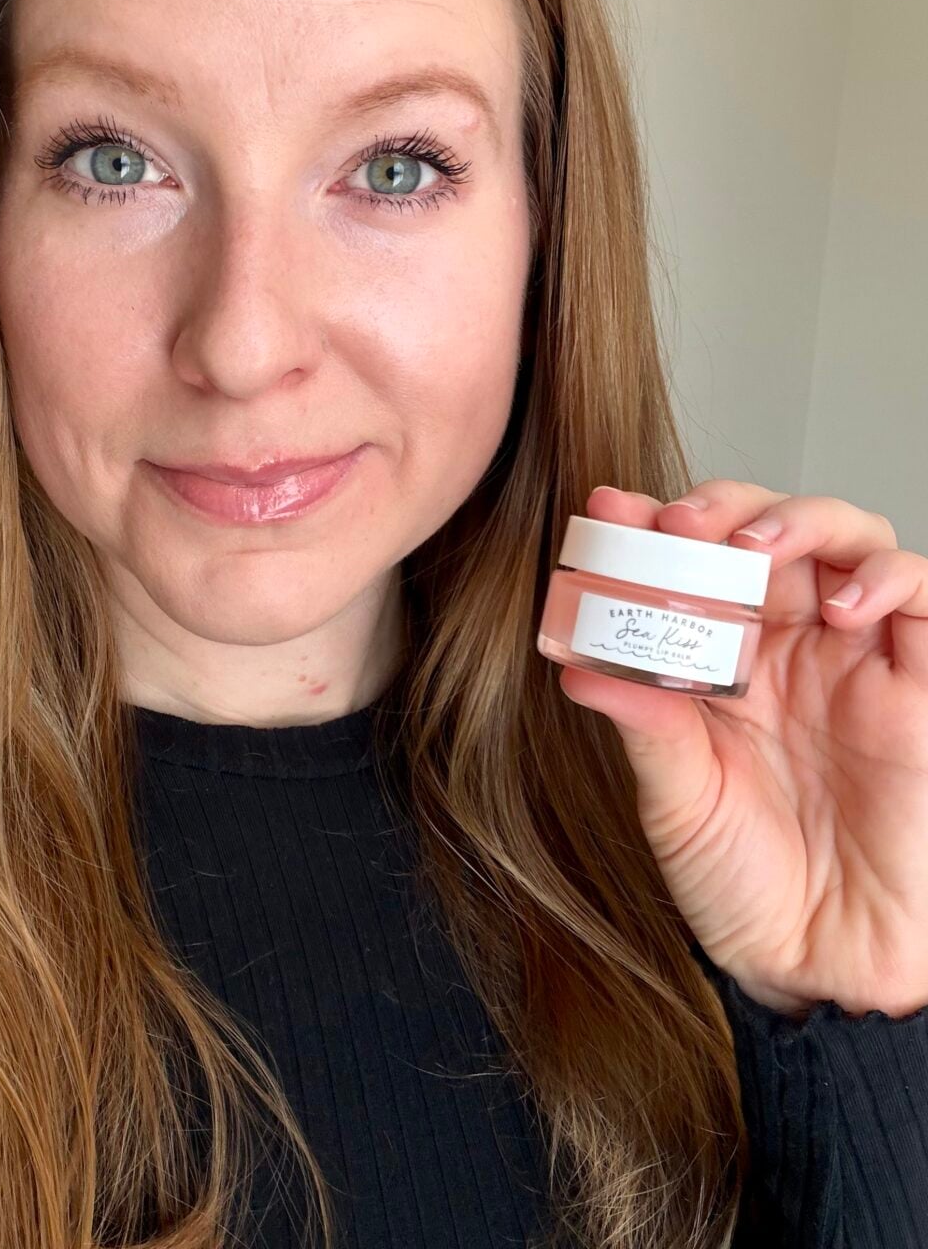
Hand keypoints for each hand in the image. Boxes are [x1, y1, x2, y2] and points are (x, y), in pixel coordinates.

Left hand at [559, 482, 927, 1018]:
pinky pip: (921, 599)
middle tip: (679, 523)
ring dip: (801, 522)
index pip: (693, 565)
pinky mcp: (919, 687)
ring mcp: (856, 661)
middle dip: (724, 508)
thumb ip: (643, 722)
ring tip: (751, 549)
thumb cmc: (742, 882)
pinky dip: (884, 577)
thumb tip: (579, 660)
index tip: (607, 513)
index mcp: (722, 662)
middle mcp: (789, 647)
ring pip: (848, 540)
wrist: (816, 964)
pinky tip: (839, 605)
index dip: (654, 527)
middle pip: (769, 531)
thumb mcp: (677, 798)